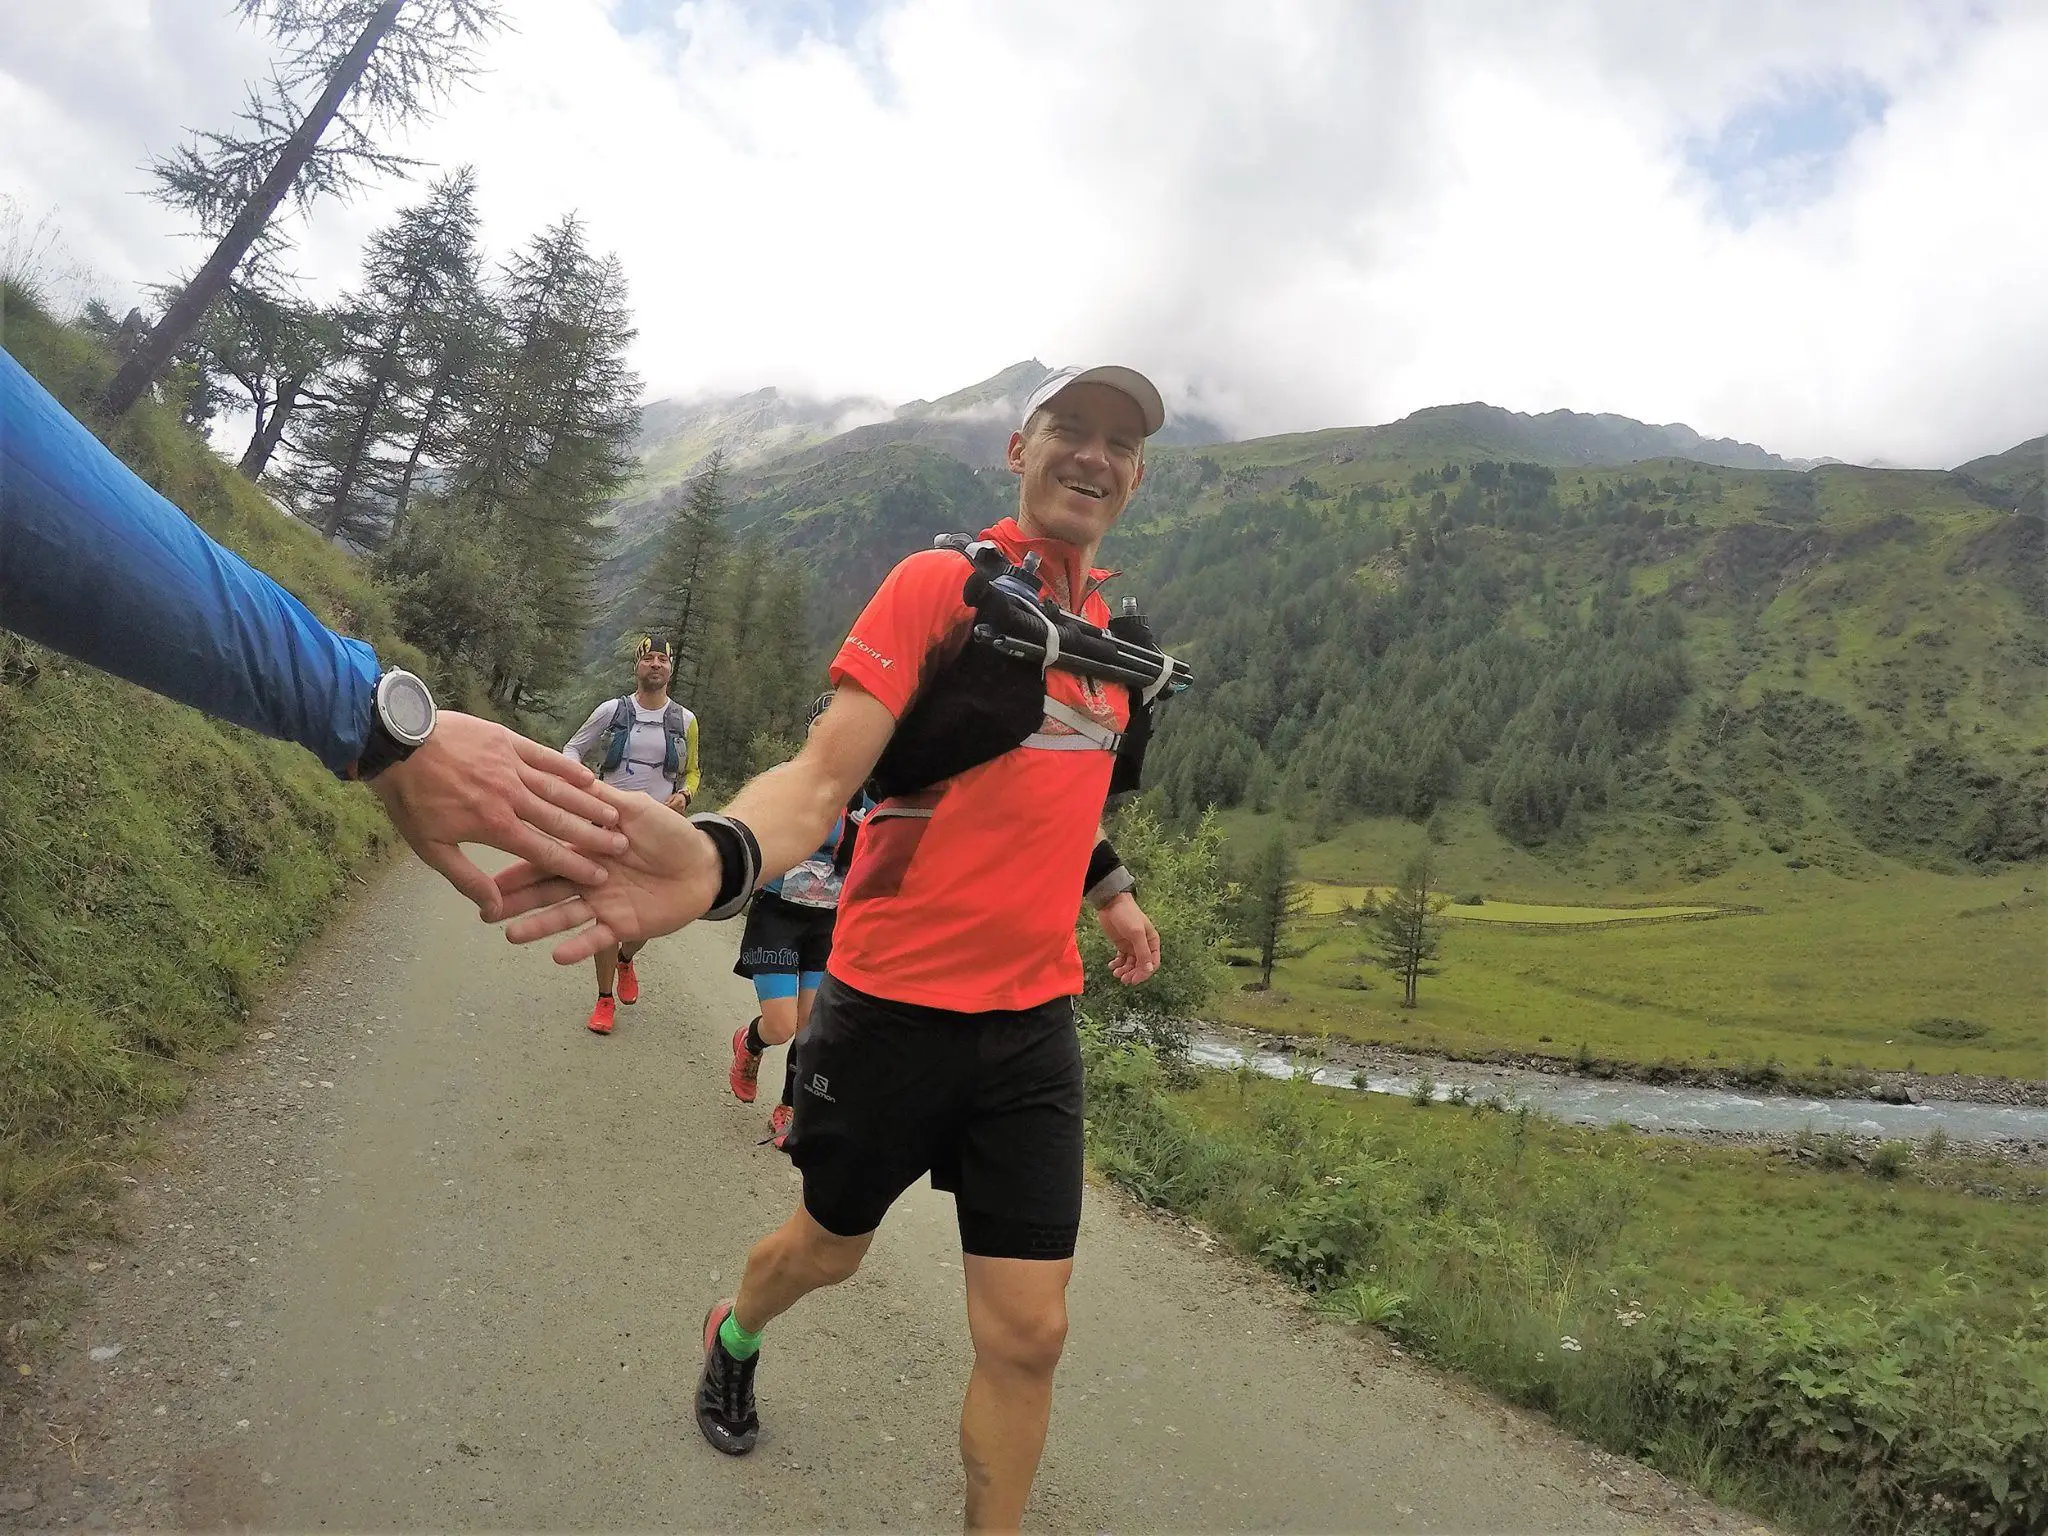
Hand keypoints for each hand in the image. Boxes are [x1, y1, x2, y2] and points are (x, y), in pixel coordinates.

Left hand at [367, 711, 626, 920]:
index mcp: (495, 826)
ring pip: (558, 789)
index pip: (544, 851)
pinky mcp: (508, 742)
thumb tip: (495, 906)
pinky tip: (587, 778)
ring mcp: (512, 767)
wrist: (395, 743)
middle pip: (561, 821)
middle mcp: (512, 797)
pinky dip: (567, 768)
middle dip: (593, 837)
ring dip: (588, 805)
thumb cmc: (411, 799)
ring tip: (612, 818)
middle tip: (620, 848)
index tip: (599, 875)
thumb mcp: (430, 847)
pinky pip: (544, 756)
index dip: (574, 865)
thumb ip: (466, 878)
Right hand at [486, 781, 723, 962]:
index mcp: (585, 849)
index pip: (544, 857)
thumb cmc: (670, 834)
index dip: (517, 866)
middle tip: (484, 910)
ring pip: (563, 916)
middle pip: (545, 890)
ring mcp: (601, 904)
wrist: (704, 863)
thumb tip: (569, 780)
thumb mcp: (634, 809)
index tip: (487, 874)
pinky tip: (556, 955)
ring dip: (537, 926)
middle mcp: (586, 878)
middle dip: (515, 900)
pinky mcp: (621, 925)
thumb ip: (601, 802)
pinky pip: (596, 938)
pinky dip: (577, 947)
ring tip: (509, 935)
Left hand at [1095, 892, 1160, 984]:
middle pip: (1141, 966)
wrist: (1111, 903)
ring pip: (1131, 964)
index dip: (1145, 973)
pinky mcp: (1121, 945)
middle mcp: (1143, 945)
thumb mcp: (1136, 933)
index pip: (1153, 963)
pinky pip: (1122, 959)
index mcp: (1152, 942)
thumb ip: (1143, 952)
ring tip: (1116, 973)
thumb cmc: (1127, 915)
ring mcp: (1132, 946)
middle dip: (1133, 973)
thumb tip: (1149, 969)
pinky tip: (1112, 965)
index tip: (1135, 979)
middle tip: (1123, 979)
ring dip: (1125, 971)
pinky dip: (1118, 964)